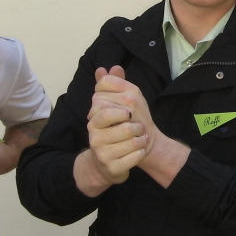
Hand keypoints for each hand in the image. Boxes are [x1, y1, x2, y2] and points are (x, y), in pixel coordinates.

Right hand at [83, 66, 148, 184]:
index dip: (124, 110)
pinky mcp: (113, 168)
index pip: (107, 108)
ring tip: (141, 138)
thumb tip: (110, 67)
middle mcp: (94, 137)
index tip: (130, 113)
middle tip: (139, 127)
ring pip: (132, 142)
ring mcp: (102, 154)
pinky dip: (142, 152)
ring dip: (142, 139)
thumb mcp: (113, 107)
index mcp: (94, 121)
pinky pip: (135, 157)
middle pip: (125, 126)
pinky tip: (140, 150)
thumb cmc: (114, 130)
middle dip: (137, 126)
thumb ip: (111, 86)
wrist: (110, 162)